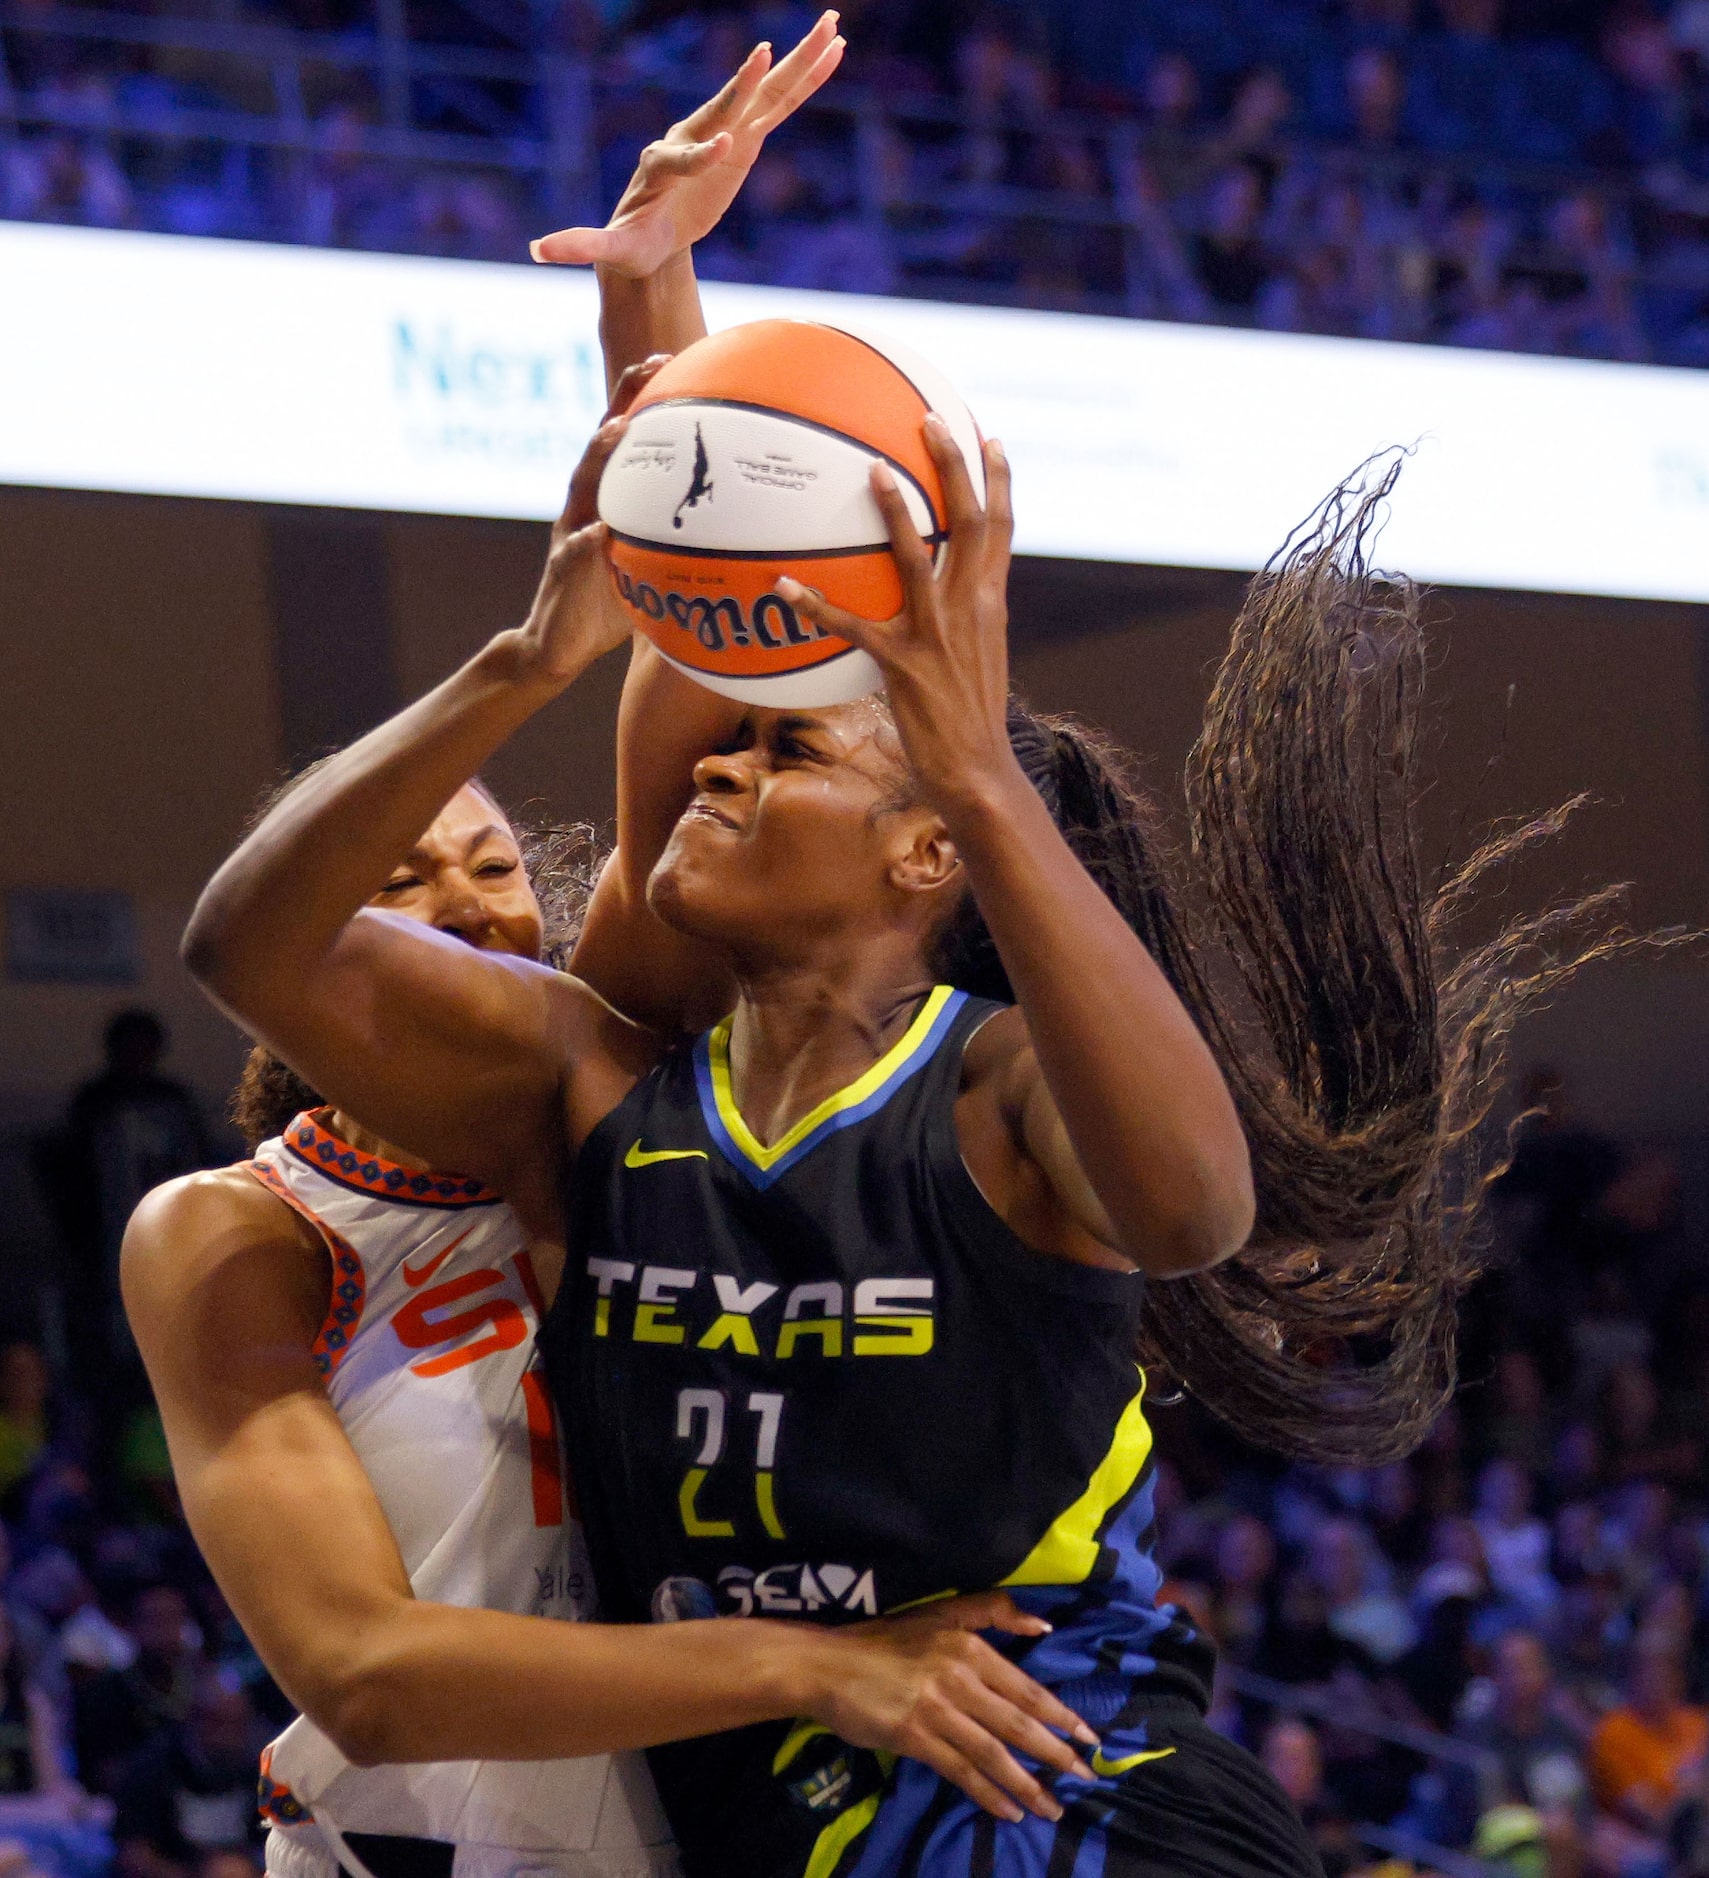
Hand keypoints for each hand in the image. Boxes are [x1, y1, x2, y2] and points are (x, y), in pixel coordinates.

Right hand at [512, 360, 670, 682]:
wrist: (558, 646)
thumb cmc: (608, 603)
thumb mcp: (648, 564)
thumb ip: (677, 541)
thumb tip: (739, 532)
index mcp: (607, 499)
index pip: (625, 439)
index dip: (641, 398)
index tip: (669, 359)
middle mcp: (586, 507)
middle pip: (603, 444)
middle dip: (624, 402)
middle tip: (650, 366)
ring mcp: (570, 534)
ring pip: (583, 485)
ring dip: (600, 455)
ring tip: (619, 430)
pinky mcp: (562, 571)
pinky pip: (573, 553)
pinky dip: (585, 541)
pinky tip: (598, 532)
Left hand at [529, 12, 844, 276]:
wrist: (647, 234)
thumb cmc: (629, 242)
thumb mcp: (607, 248)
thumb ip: (579, 244)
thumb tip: (535, 250)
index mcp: (664, 164)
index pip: (686, 155)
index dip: (704, 154)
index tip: (726, 147)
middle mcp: (693, 137)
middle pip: (727, 103)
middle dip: (748, 80)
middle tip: (768, 49)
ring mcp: (723, 133)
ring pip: (763, 94)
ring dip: (797, 62)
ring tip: (832, 27)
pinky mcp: (745, 140)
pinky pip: (779, 108)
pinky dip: (807, 82)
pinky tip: (835, 55)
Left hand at [778, 419, 1017, 817]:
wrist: (979, 769)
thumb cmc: (972, 717)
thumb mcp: (980, 655)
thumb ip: (965, 615)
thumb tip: (943, 590)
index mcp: (990, 602)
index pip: (1002, 528)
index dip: (997, 480)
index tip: (990, 436)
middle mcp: (969, 607)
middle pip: (970, 521)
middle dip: (954, 465)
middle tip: (933, 419)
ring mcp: (936, 634)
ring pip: (917, 557)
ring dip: (896, 511)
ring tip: (872, 469)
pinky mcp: (902, 664)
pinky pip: (852, 626)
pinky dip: (816, 605)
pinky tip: (783, 586)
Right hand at [805, 1590, 1096, 1824]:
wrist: (829, 1665)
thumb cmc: (887, 1640)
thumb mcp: (940, 1613)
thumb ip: (991, 1611)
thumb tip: (1043, 1623)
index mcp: (968, 1646)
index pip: (1025, 1687)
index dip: (1059, 1714)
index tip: (1088, 1736)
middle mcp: (958, 1677)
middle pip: (1017, 1723)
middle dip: (1056, 1754)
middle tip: (1087, 1776)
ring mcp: (936, 1710)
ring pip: (993, 1753)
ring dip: (1027, 1783)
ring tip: (1054, 1807)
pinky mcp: (913, 1738)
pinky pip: (960, 1771)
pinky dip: (988, 1793)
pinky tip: (1010, 1810)